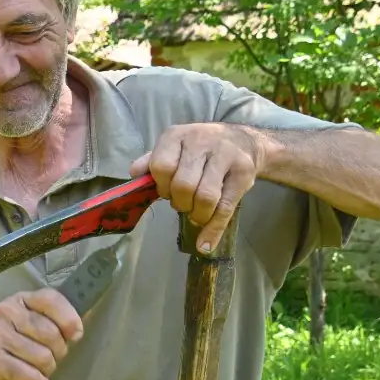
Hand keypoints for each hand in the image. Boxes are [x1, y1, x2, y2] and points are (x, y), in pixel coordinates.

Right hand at [0, 289, 83, 379]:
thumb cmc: (5, 343)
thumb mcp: (24, 323)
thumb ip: (49, 321)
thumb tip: (77, 331)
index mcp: (18, 300)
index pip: (50, 299)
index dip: (68, 318)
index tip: (75, 335)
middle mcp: (6, 312)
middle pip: (52, 334)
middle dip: (58, 352)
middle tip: (47, 359)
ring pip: (43, 357)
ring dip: (47, 371)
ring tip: (37, 372)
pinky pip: (29, 375)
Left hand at [131, 123, 260, 253]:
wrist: (245, 141)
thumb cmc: (201, 148)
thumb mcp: (174, 147)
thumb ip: (152, 161)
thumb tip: (134, 175)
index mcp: (177, 136)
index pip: (161, 166)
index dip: (161, 186)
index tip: (166, 193)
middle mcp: (201, 141)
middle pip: (183, 185)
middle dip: (180, 203)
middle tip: (183, 204)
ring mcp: (225, 156)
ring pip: (206, 197)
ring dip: (197, 215)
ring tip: (196, 214)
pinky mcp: (244, 173)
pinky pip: (226, 207)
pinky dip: (213, 230)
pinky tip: (205, 243)